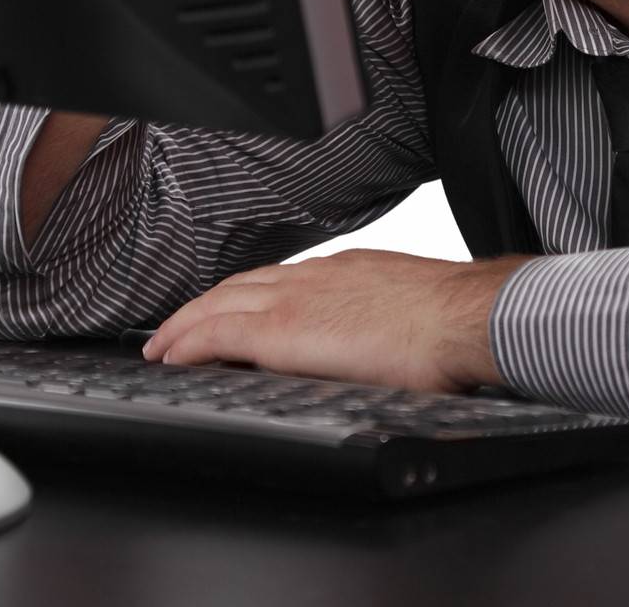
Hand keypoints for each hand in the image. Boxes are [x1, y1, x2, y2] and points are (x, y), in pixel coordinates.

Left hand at [140, 248, 534, 393]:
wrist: (464, 316)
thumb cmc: (452, 322)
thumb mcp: (407, 307)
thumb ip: (382, 316)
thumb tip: (383, 342)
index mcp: (346, 271)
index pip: (280, 279)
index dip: (245, 294)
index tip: (229, 309)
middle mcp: (315, 277)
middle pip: (240, 285)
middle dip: (204, 305)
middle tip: (176, 327)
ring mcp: (296, 299)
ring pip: (221, 302)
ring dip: (187, 322)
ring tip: (164, 343)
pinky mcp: (282, 331)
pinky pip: (218, 331)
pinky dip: (189, 340)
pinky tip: (172, 356)